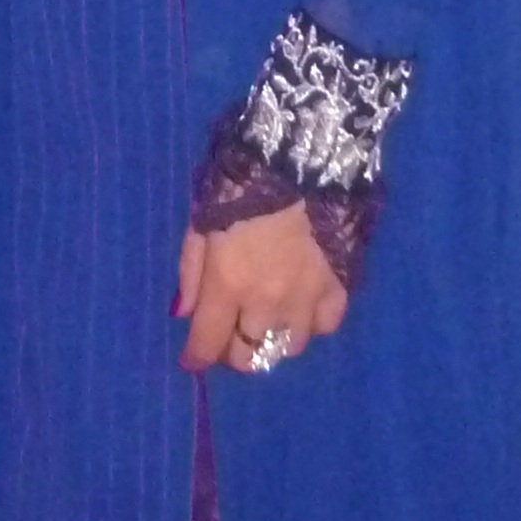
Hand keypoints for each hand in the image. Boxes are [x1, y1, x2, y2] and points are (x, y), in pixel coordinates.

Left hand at [176, 202, 347, 373]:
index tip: (191, 359)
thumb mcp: (201, 222)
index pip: (207, 344)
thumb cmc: (241, 187)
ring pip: (289, 347)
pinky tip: (303, 306)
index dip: (196, 359)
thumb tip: (183, 314)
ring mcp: (306, 296)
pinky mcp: (337, 284)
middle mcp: (266, 301)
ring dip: (273, 339)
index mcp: (227, 284)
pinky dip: (312, 322)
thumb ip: (190, 273)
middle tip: (230, 334)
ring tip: (267, 320)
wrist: (298, 161)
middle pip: (250, 357)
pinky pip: (326, 325)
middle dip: (234, 353)